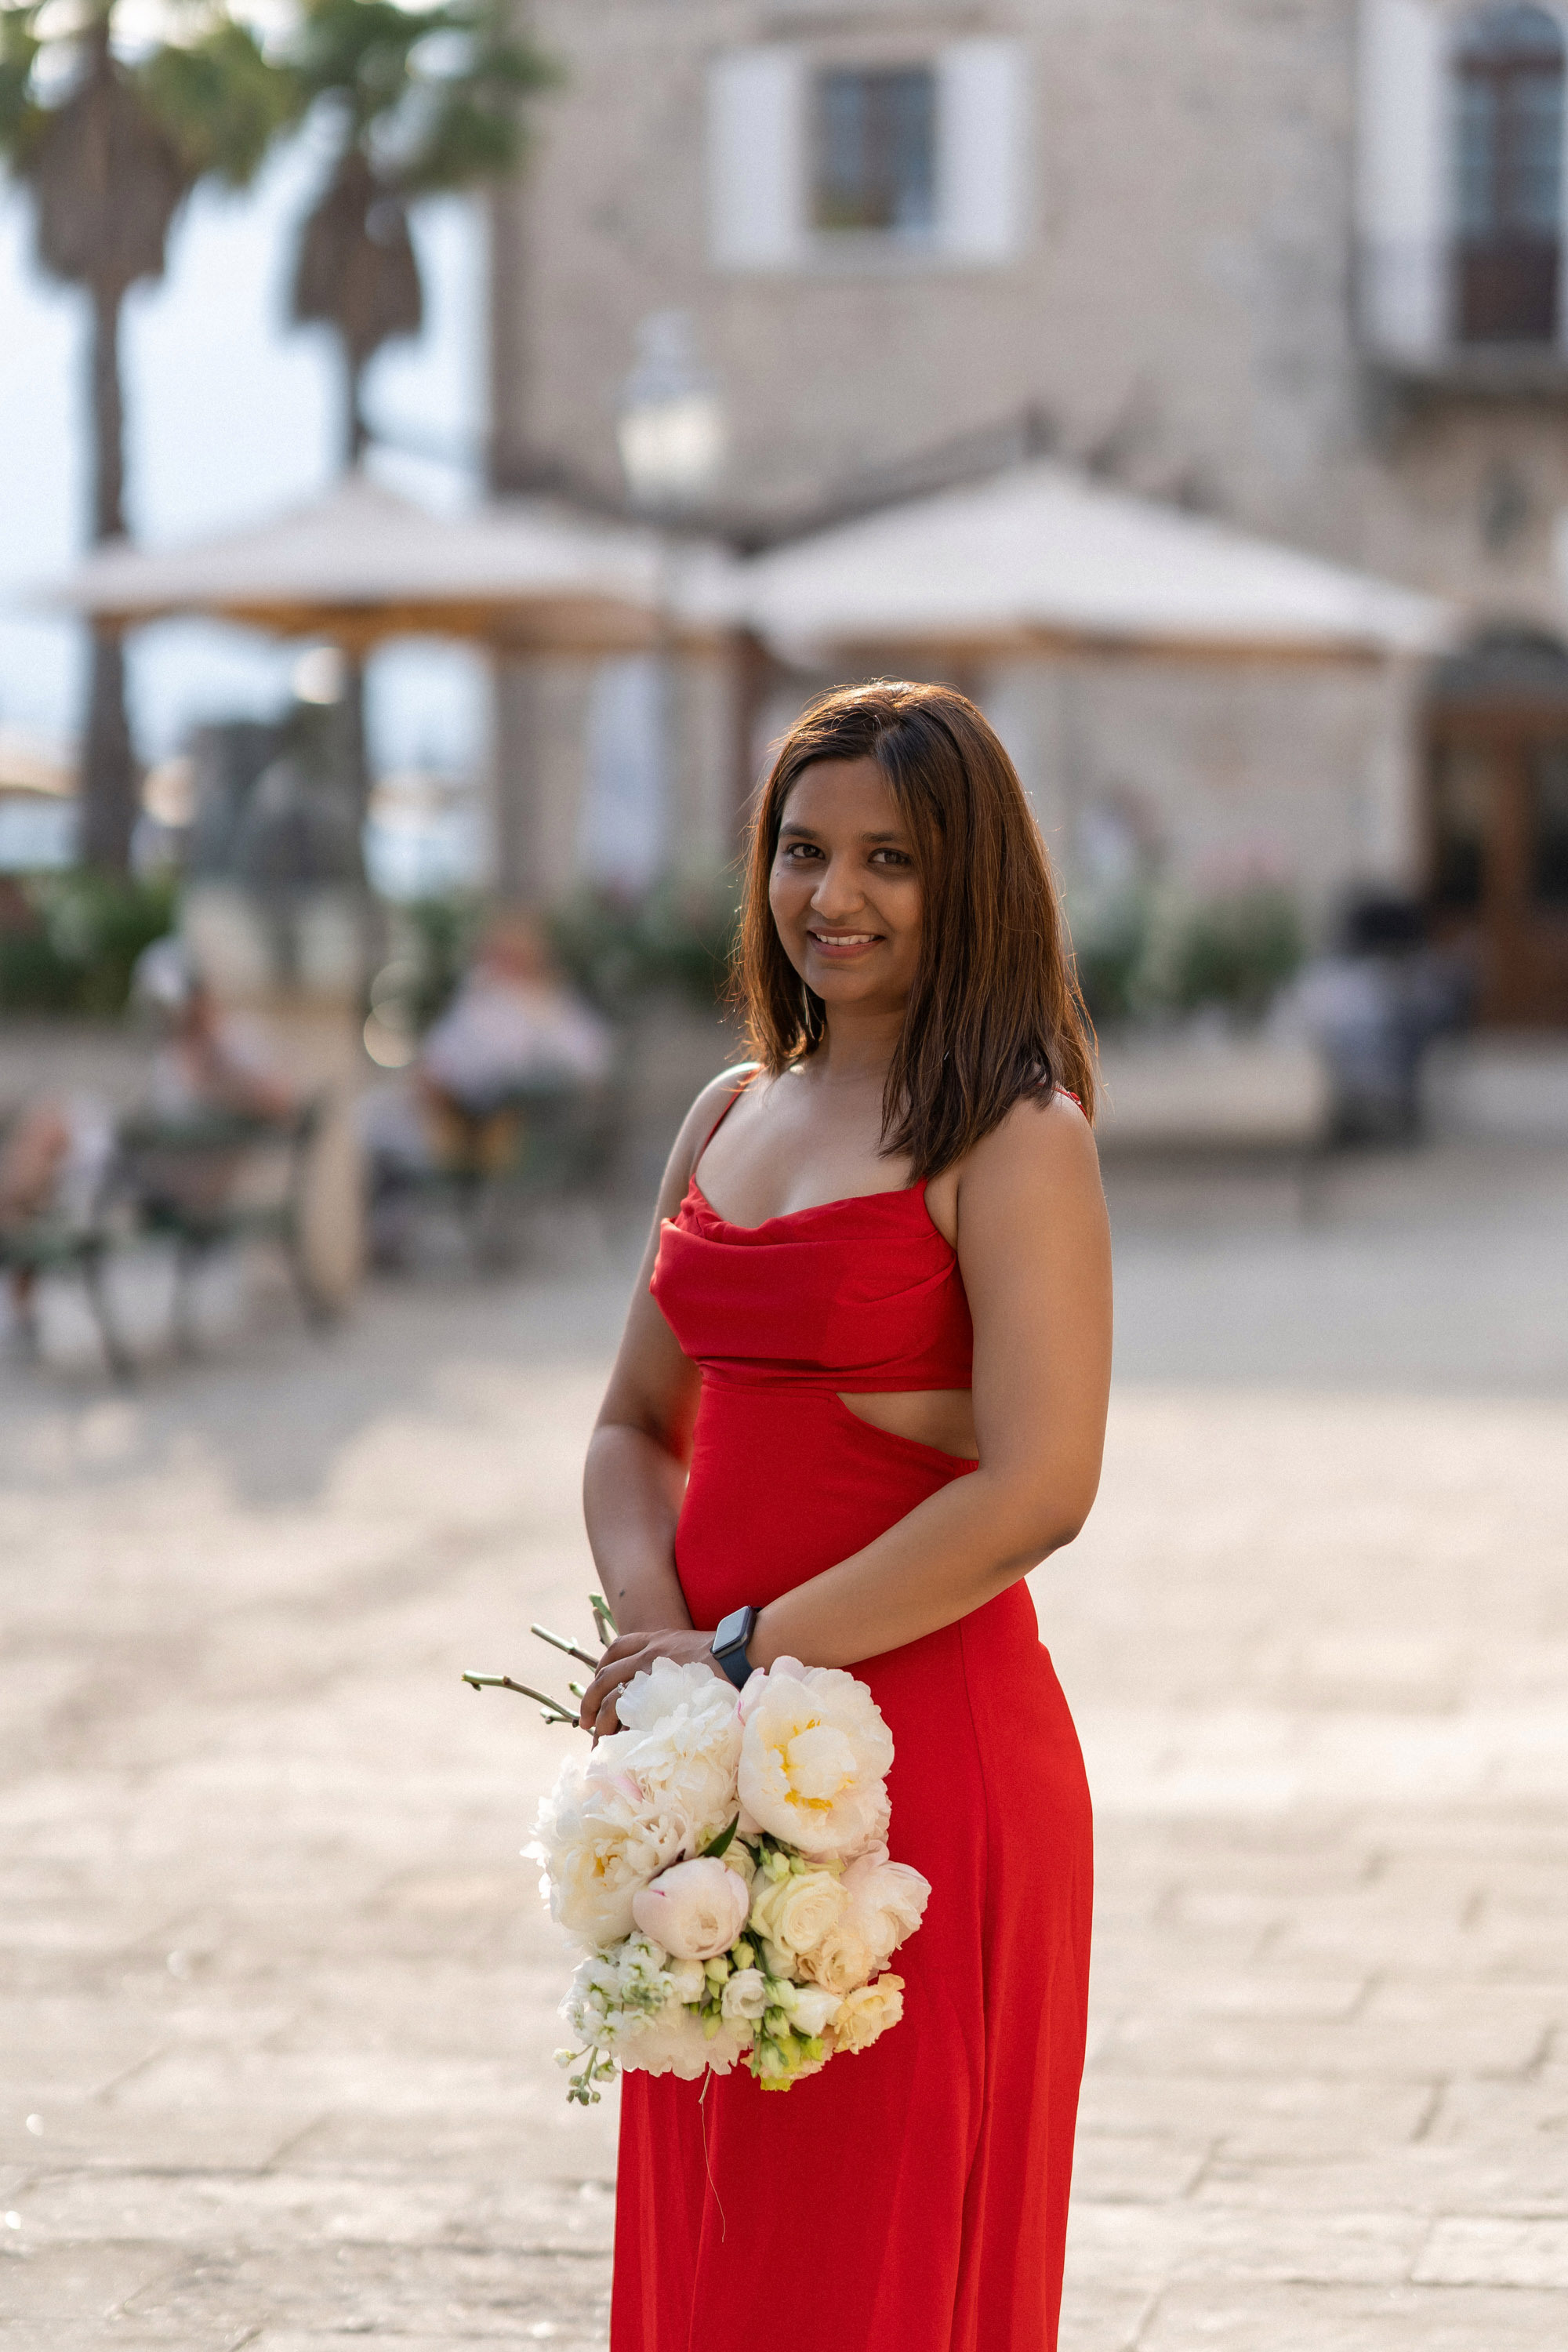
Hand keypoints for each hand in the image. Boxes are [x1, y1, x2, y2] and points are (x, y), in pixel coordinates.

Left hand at [579, 1627, 718, 1738]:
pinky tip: (620, 1746)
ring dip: (601, 1721)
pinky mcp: (661, 1701)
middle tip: (586, 1722)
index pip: (616, 1649)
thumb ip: (675, 1660)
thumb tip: (672, 1681)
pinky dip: (620, 1733)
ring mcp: (653, 1678)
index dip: (602, 1667)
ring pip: (613, 1700)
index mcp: (656, 1641)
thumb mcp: (693, 1646)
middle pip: (605, 1678)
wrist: (743, 1653)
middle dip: (590, 1701)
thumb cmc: (727, 1653)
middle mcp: (648, 1657)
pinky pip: (630, 1718)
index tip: (598, 1685)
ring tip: (599, 1741)